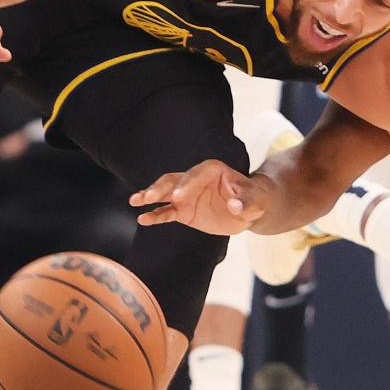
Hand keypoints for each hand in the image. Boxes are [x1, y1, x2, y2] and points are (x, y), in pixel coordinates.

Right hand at [129, 160, 267, 231]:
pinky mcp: (183, 210)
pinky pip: (166, 212)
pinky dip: (155, 215)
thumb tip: (235, 206)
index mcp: (212, 170)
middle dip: (160, 187)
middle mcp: (194, 179)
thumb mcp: (255, 200)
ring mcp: (186, 195)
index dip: (187, 184)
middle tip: (147, 197)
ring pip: (165, 193)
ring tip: (135, 202)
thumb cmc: (254, 199)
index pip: (196, 174)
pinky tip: (142, 219)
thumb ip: (245, 202)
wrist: (249, 209)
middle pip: (174, 180)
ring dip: (150, 196)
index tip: (177, 197)